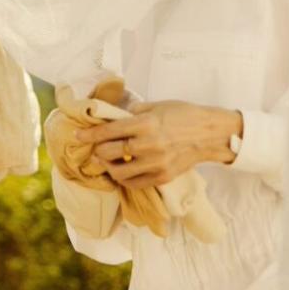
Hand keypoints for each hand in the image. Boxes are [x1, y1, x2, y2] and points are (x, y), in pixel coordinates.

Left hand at [76, 101, 241, 189]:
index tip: (78, 135)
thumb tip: (117, 116)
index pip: (109, 132)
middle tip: (93, 149)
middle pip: (110, 153)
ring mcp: (156, 164)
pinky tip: (122, 171)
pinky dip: (125, 179)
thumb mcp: (157, 105)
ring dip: (108, 167)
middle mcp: (149, 145)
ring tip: (106, 162)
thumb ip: (135, 112)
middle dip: (97, 151)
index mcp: (146, 124)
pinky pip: (136, 183)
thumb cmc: (184, 115)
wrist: (210, 134)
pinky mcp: (163, 177)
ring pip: (120, 173)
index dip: (90, 134)